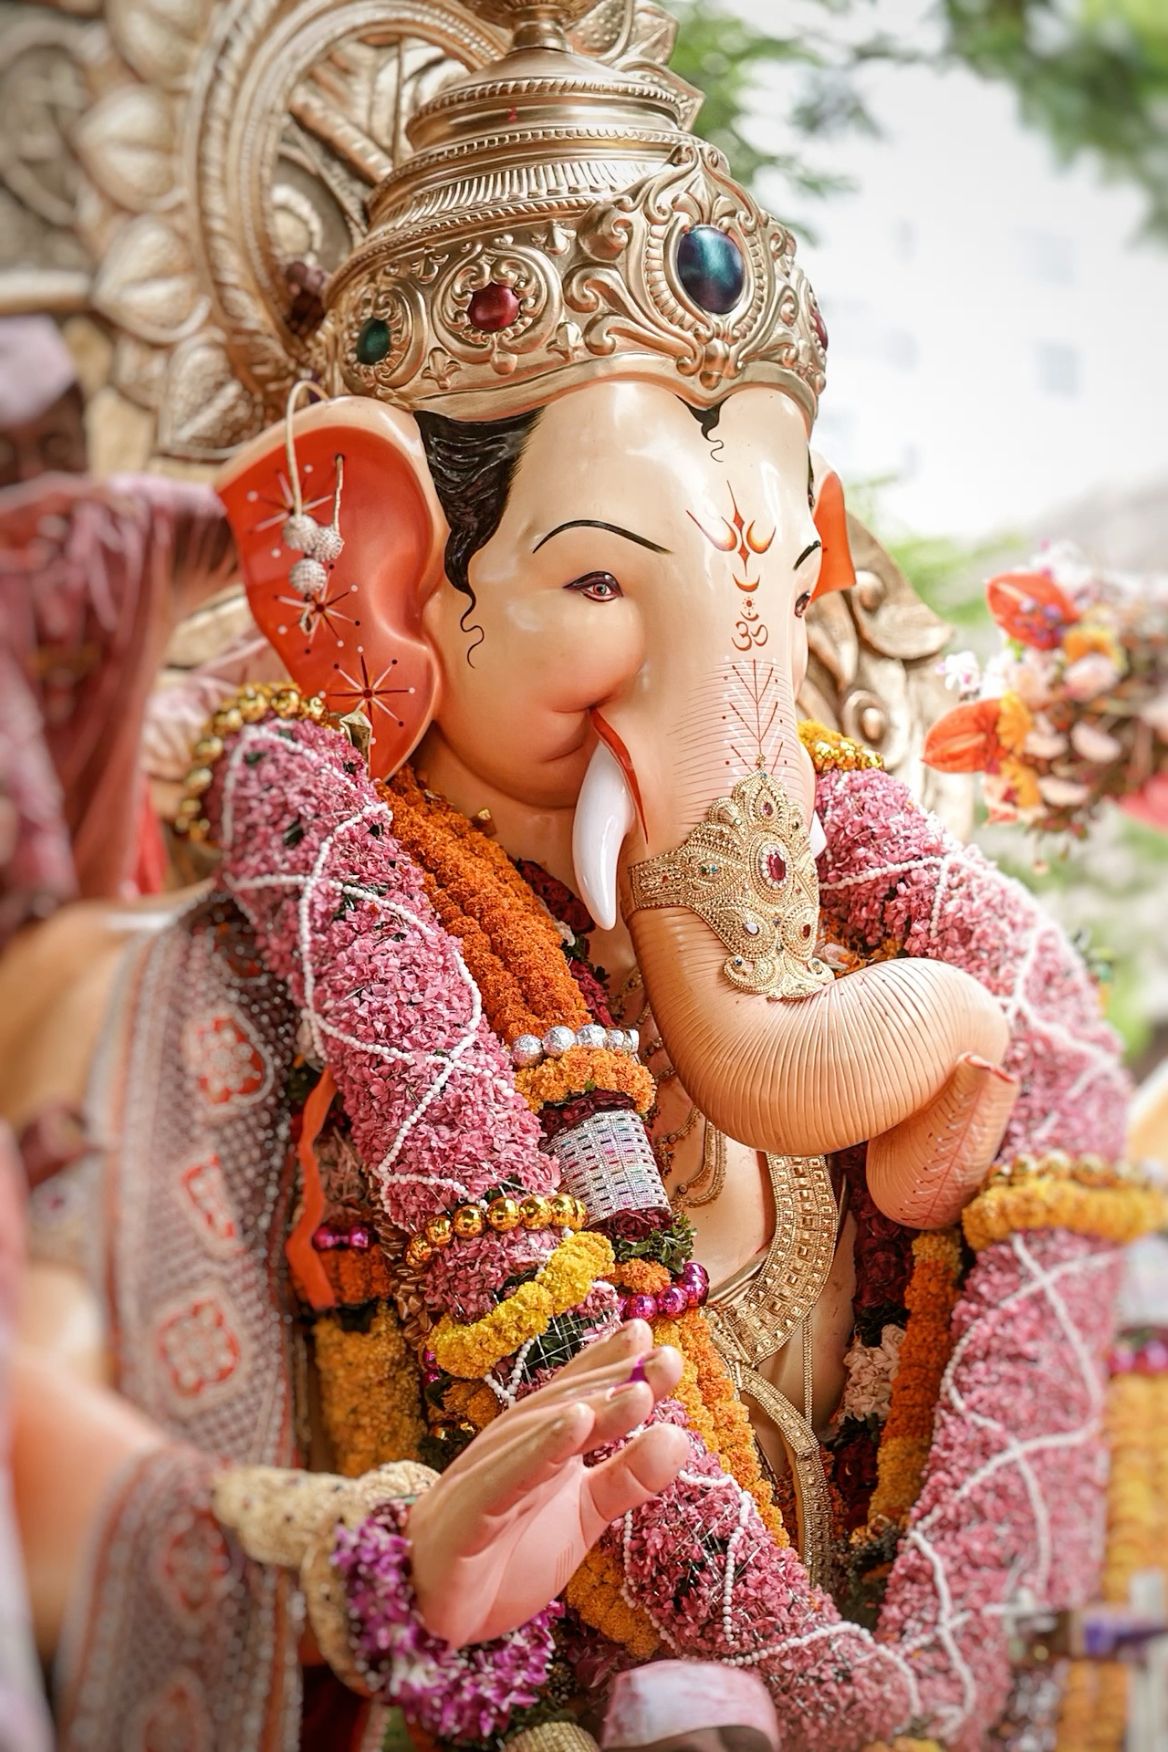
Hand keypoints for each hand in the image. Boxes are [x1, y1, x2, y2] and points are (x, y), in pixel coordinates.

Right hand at [409, 1319, 686, 1643]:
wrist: (431, 1615)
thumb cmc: (504, 1556)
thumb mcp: (582, 1517)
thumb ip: (626, 1478)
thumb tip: (678, 1435)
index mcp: (540, 1447)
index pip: (577, 1394)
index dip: (610, 1363)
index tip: (648, 1334)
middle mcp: (513, 1450)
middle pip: (564, 1404)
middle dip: (615, 1378)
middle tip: (668, 1357)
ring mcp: (488, 1476)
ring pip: (541, 1433)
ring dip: (591, 1406)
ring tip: (639, 1391)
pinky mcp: (470, 1513)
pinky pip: (508, 1476)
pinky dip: (541, 1447)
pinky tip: (575, 1423)